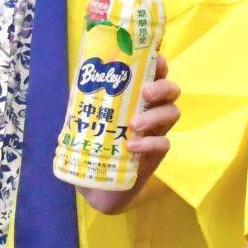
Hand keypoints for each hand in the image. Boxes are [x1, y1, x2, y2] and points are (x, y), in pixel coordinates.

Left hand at [78, 55, 176, 214]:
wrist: (97, 187)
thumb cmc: (93, 149)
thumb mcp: (84, 123)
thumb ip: (84, 104)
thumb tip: (76, 80)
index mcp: (136, 101)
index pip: (155, 77)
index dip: (160, 66)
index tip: (157, 60)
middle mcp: (151, 113)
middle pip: (171, 92)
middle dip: (163, 88)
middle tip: (145, 93)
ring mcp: (156, 134)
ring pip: (171, 114)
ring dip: (155, 115)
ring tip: (134, 125)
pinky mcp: (155, 157)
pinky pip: (163, 144)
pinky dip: (150, 143)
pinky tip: (132, 147)